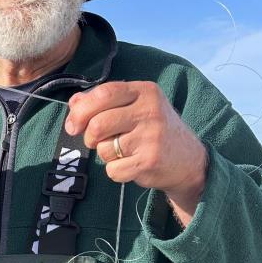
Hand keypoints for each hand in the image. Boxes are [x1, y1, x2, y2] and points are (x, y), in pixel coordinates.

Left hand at [66, 81, 207, 225]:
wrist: (188, 160)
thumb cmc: (154, 130)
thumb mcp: (135, 107)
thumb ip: (104, 102)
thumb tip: (74, 102)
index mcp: (145, 91)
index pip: (104, 93)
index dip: (81, 110)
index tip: (73, 124)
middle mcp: (150, 111)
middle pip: (98, 124)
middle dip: (89, 137)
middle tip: (95, 141)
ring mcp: (151, 136)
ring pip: (104, 148)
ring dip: (105, 154)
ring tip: (124, 151)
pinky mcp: (149, 161)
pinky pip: (113, 169)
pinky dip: (116, 171)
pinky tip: (132, 164)